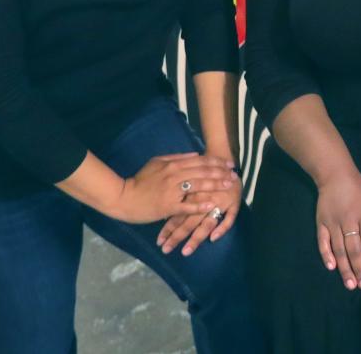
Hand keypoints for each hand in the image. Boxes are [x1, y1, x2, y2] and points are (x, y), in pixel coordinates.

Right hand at [114, 153, 236, 223]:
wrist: (124, 197)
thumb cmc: (141, 180)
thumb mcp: (157, 162)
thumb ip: (176, 157)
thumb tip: (195, 154)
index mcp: (173, 164)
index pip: (200, 161)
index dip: (217, 162)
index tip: (230, 164)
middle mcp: (175, 175)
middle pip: (203, 172)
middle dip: (222, 173)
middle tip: (235, 176)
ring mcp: (172, 191)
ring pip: (199, 186)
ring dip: (216, 186)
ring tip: (229, 187)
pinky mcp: (168, 206)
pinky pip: (187, 205)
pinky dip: (200, 205)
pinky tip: (212, 204)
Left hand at [156, 169, 242, 255]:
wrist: (225, 160)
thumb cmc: (203, 172)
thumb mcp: (189, 180)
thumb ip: (178, 196)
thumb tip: (163, 214)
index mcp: (192, 194)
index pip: (178, 215)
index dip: (168, 229)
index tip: (159, 242)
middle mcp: (204, 200)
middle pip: (189, 222)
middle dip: (176, 237)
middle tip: (166, 250)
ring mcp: (220, 203)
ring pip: (206, 224)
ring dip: (195, 239)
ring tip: (185, 252)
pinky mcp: (234, 203)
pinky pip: (229, 219)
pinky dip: (222, 228)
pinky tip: (213, 238)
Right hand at [316, 169, 360, 289]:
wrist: (335, 175)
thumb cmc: (360, 188)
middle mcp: (349, 220)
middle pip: (355, 249)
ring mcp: (334, 222)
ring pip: (340, 249)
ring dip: (345, 268)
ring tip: (351, 284)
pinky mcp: (321, 222)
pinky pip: (323, 242)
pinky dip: (327, 255)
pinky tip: (332, 268)